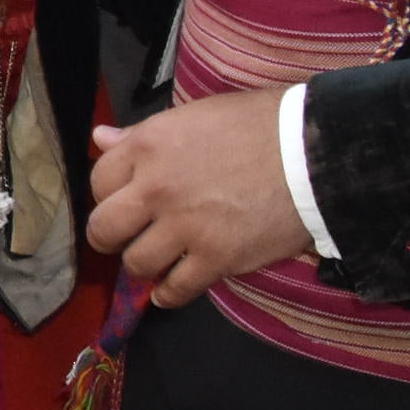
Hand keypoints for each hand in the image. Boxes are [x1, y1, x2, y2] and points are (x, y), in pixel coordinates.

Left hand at [86, 88, 318, 306]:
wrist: (312, 154)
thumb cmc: (256, 125)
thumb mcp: (192, 116)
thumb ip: (142, 134)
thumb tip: (99, 138)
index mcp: (147, 147)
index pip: (98, 179)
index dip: (107, 193)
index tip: (121, 200)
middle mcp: (156, 189)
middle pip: (104, 228)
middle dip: (108, 236)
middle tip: (123, 238)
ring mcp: (185, 227)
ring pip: (136, 263)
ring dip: (142, 265)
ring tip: (153, 261)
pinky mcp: (217, 259)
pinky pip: (177, 288)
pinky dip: (169, 294)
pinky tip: (169, 290)